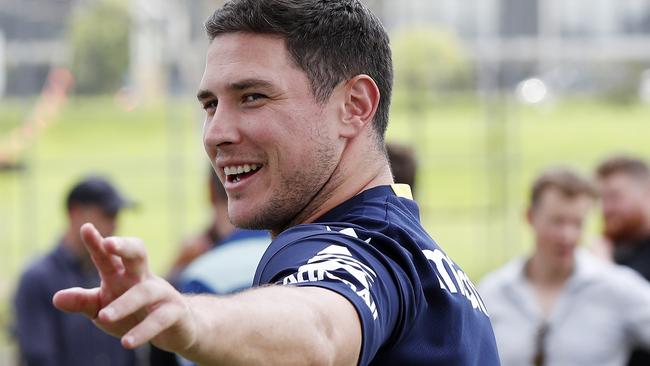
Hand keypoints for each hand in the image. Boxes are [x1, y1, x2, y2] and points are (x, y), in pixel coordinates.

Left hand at [53, 223, 197, 351]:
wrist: (177, 328)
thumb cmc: (135, 313)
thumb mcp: (103, 308)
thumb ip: (83, 302)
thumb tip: (56, 298)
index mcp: (123, 274)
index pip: (108, 255)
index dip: (97, 242)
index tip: (86, 228)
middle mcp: (143, 278)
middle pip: (137, 254)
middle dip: (124, 246)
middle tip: (109, 244)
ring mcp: (161, 293)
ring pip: (144, 291)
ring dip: (124, 303)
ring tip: (104, 317)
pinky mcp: (174, 312)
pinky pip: (159, 319)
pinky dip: (143, 331)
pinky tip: (127, 342)